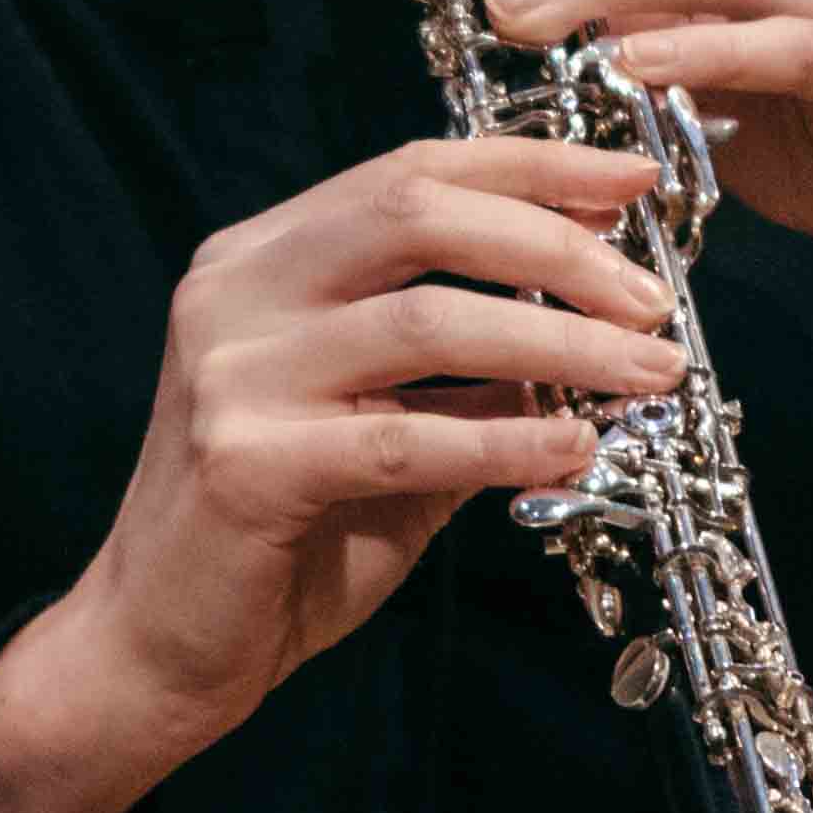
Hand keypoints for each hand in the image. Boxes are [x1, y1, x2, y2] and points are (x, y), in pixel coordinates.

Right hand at [0, 137, 686, 812]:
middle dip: (555, 243)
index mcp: (258, 259)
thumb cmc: (282, 533)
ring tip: (649, 373)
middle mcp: (233, 293)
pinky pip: (406, 439)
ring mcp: (231, 374)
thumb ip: (468, 368)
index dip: (529, 166)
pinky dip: (506, 438)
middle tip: (653, 298)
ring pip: (427, 319)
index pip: (407, 172)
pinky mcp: (245, 463)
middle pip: (416, 212)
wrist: (159, 646)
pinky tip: (574, 447)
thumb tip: (602, 321)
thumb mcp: (384, 422)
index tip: (631, 185)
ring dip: (560, 340)